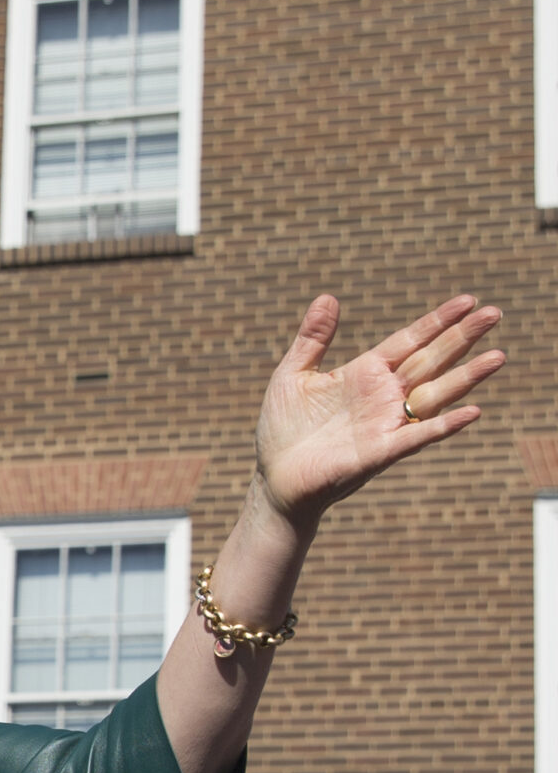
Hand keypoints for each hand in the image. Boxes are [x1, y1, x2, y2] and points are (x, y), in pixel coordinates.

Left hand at [254, 293, 502, 529]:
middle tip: (494, 313)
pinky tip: (472, 412)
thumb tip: (328, 296)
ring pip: (436, 395)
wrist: (275, 476)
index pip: (410, 340)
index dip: (438, 321)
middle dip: (462, 338)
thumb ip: (313, 338)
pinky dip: (444, 425)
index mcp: (366, 373)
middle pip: (431, 360)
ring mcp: (386, 423)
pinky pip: (418, 436)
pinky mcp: (380, 452)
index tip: (468, 300)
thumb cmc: (284, 428)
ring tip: (498, 356)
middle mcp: (384, 395)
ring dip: (467, 377)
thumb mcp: (293, 375)